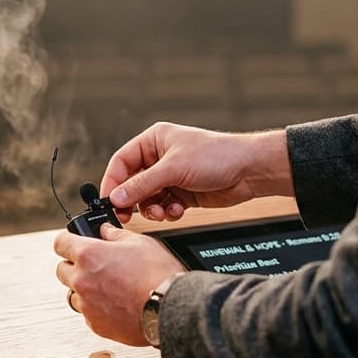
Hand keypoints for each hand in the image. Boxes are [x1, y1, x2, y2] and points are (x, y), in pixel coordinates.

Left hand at [54, 224, 184, 345]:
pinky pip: (87, 313)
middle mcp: (82, 280)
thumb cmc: (158, 276)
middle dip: (75, 265)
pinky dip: (96, 308)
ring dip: (84, 289)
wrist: (169, 309)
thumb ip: (116, 235)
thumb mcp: (140, 242)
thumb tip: (106, 231)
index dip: (67, 241)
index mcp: (88, 255)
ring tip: (108, 287)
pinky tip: (115, 303)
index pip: (60, 243)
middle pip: (62, 269)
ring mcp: (87, 305)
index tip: (72, 242)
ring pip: (73, 294)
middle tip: (95, 265)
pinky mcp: (95, 325)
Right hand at [101, 123, 293, 222]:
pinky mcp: (182, 193)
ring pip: (147, 198)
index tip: (108, 201)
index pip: (122, 162)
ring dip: (152, 209)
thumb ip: (141, 185)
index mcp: (154, 141)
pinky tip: (178, 210)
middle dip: (133, 200)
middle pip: (132, 183)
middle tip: (127, 216)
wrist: (249, 171)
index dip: (113, 182)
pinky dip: (168, 212)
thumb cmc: (216, 156)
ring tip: (162, 212)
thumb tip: (115, 197)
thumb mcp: (173, 169)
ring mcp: (171, 176)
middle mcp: (160, 158)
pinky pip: (164, 206)